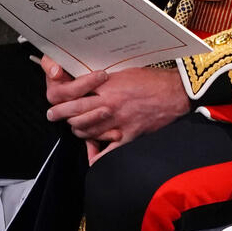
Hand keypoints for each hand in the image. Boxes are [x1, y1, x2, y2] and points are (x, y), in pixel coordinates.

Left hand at [42, 56, 188, 161]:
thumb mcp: (126, 72)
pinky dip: (98, 157)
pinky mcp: (130, 134)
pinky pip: (109, 150)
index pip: (73, 95)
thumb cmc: (154, 80)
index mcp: (107, 87)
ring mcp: (119, 122)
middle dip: (60, 115)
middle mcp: (109, 105)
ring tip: (77, 128)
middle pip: (75, 114)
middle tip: (54, 116)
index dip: (60, 100)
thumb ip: (106, 81)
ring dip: (78, 131)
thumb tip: (89, 85)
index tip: (55, 101)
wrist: (177, 92)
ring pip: (87, 132)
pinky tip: (92, 158)